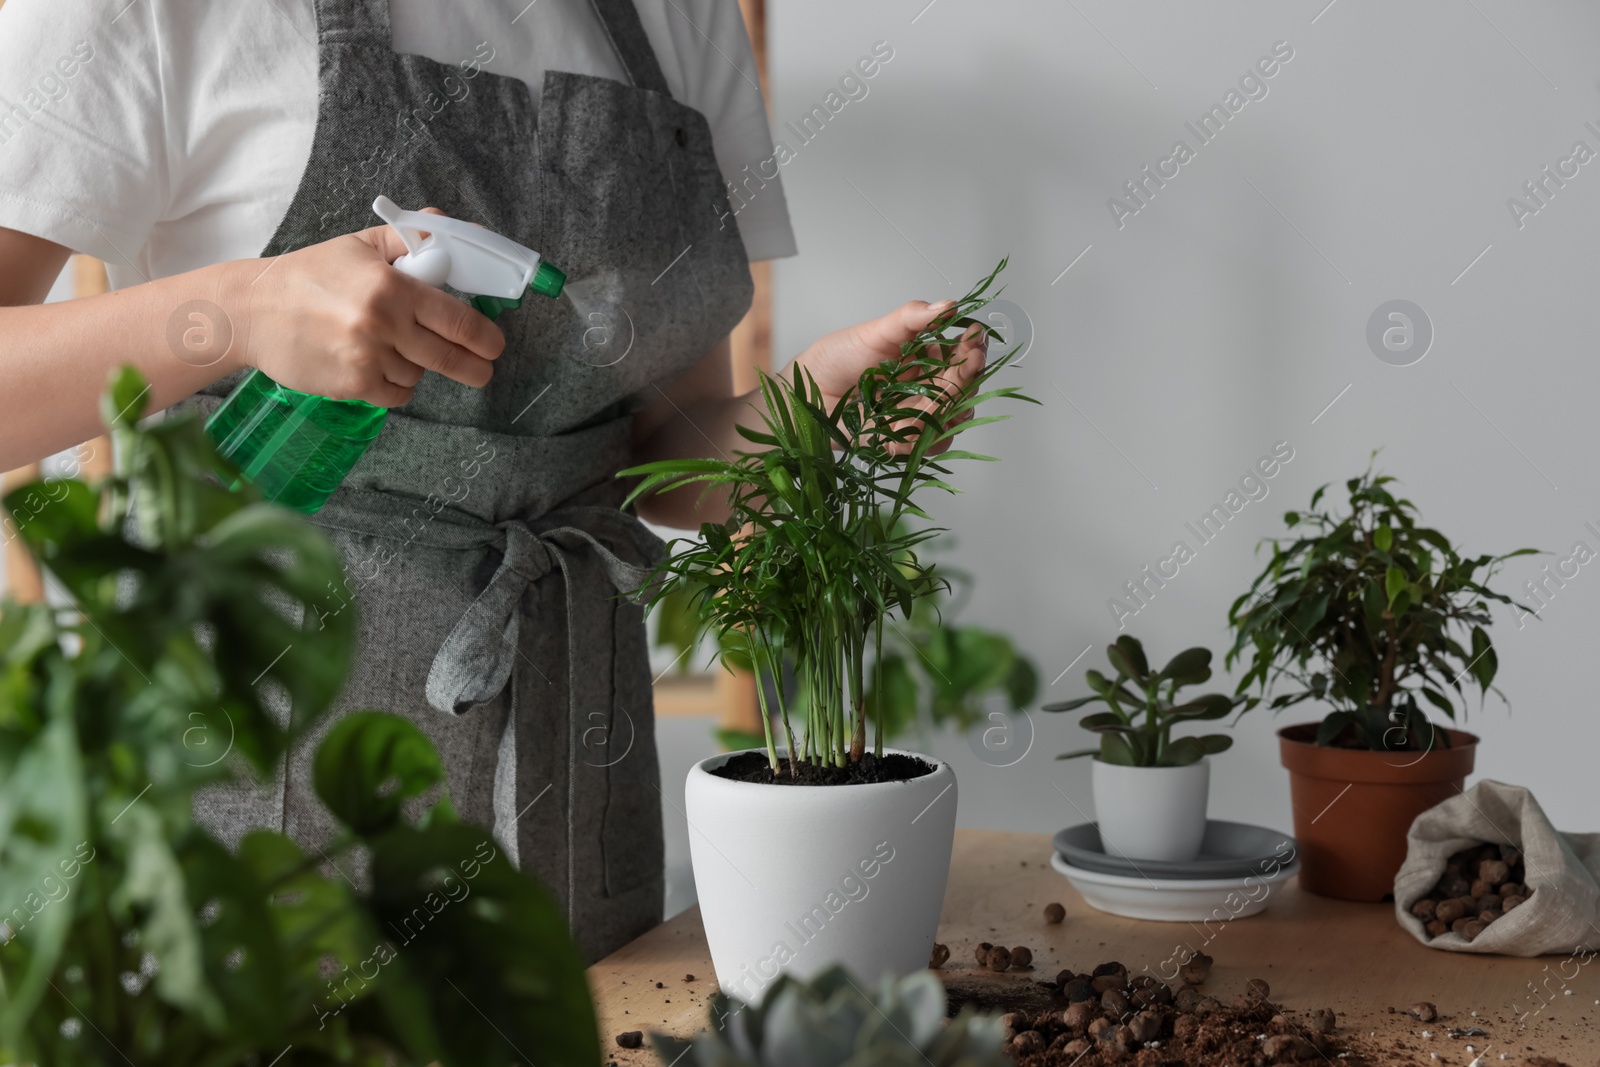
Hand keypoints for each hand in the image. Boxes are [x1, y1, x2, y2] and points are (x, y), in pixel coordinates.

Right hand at [226, 209, 504, 406]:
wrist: (252, 311)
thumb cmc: (309, 275)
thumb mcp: (359, 245)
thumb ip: (407, 238)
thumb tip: (447, 226)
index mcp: (392, 286)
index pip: (458, 319)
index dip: (486, 337)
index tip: (495, 345)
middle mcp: (383, 323)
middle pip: (451, 356)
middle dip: (475, 367)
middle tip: (483, 369)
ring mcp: (368, 357)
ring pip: (419, 373)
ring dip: (416, 365)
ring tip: (388, 346)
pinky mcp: (352, 384)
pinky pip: (396, 394)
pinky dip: (394, 385)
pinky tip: (376, 366)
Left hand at [790, 299, 987, 452]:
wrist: (807, 389)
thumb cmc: (839, 356)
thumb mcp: (876, 330)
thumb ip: (912, 318)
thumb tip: (948, 305)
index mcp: (928, 357)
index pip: (962, 355)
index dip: (973, 348)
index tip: (975, 339)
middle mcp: (928, 385)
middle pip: (962, 388)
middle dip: (967, 376)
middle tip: (969, 360)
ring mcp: (917, 413)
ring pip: (951, 418)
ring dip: (948, 407)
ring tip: (935, 395)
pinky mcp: (903, 440)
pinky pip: (925, 445)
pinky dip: (920, 437)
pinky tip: (905, 428)